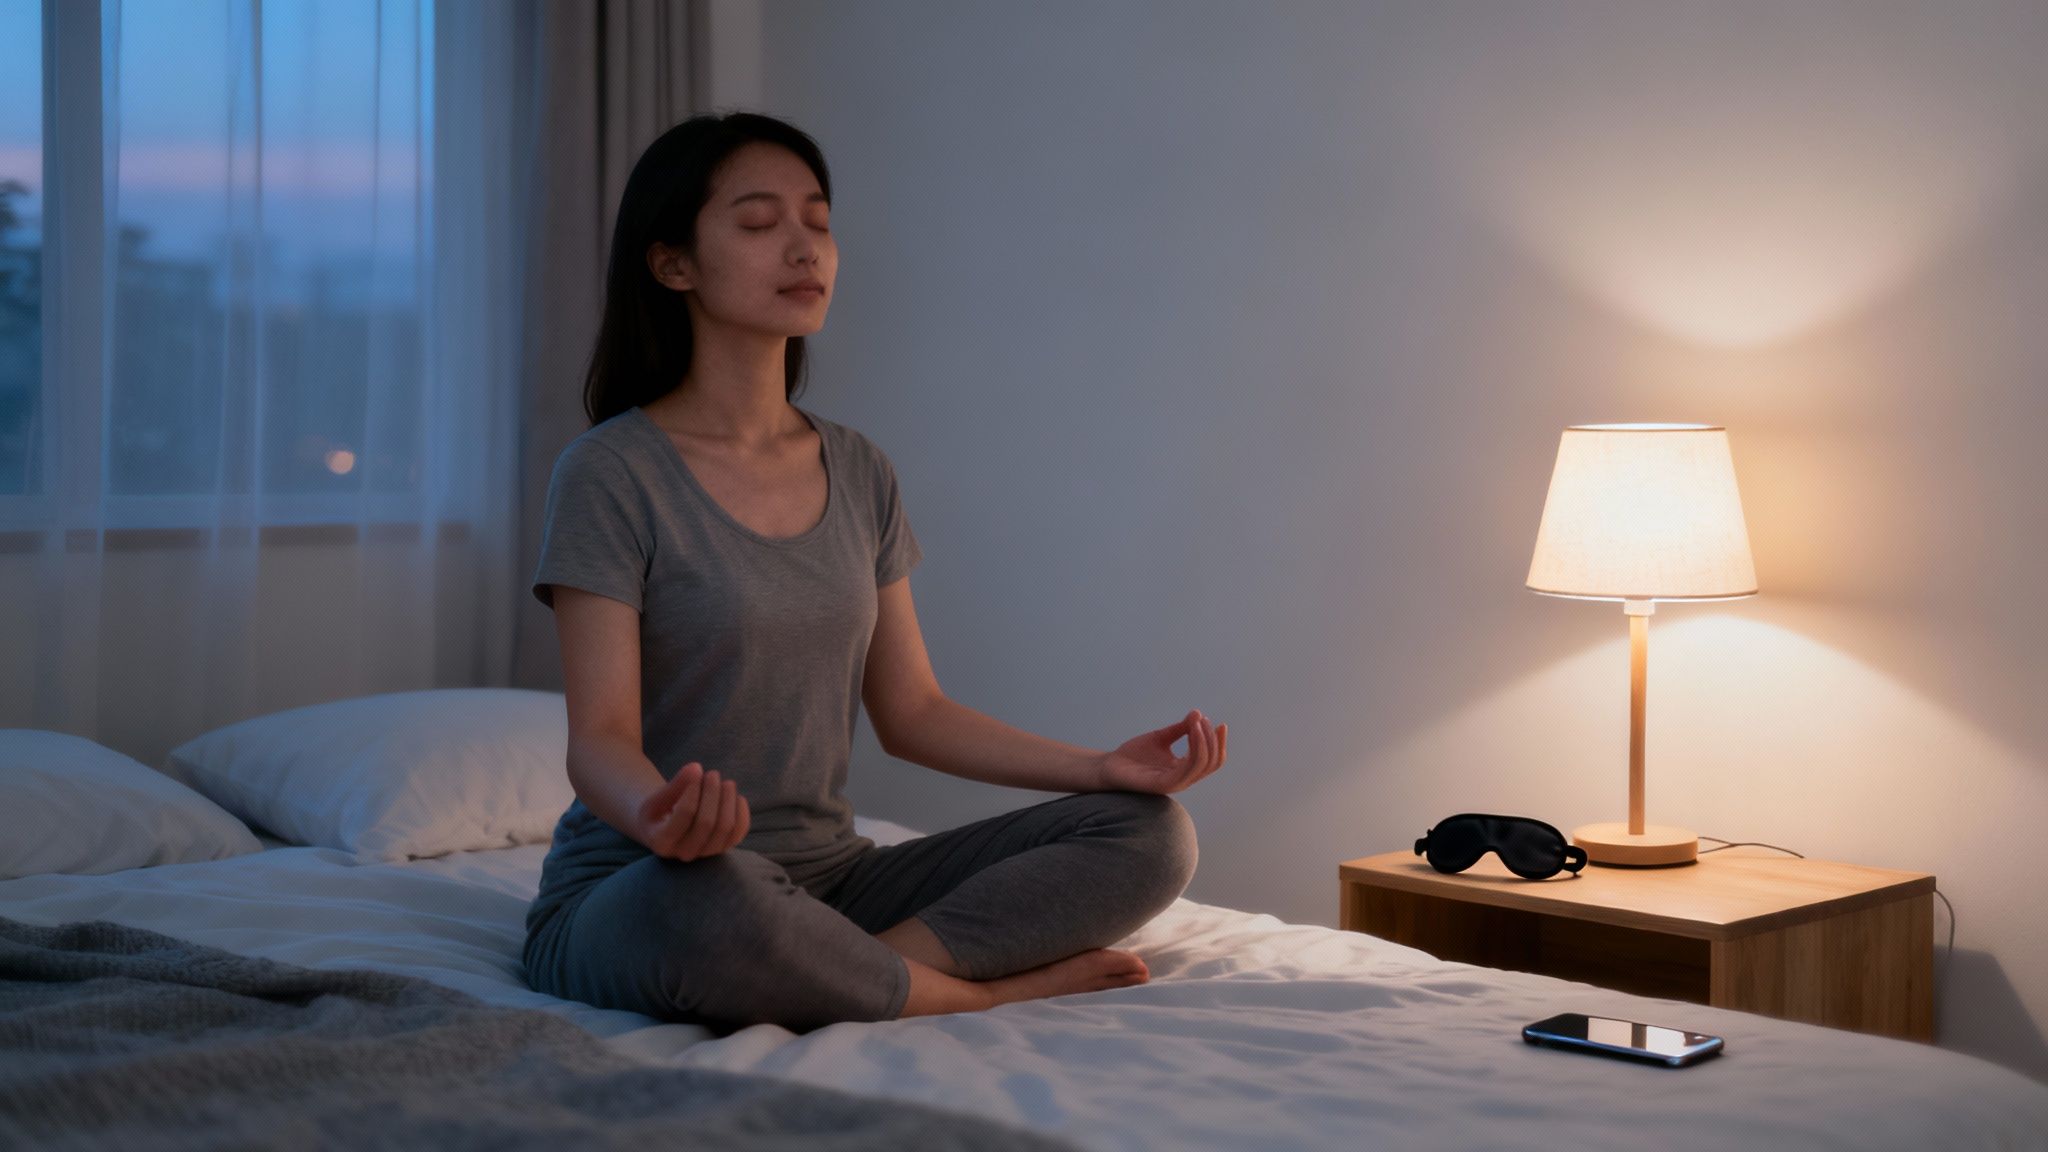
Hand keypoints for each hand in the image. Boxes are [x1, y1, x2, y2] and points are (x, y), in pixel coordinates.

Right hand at [633, 762, 749, 860]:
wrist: (664, 830)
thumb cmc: (658, 812)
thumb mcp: (655, 798)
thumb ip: (674, 785)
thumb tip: (695, 768)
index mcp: (662, 842)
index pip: (685, 813)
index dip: (694, 789)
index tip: (695, 771)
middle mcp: (684, 853)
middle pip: (707, 822)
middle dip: (712, 792)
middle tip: (712, 774)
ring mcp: (705, 853)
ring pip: (726, 828)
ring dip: (729, 800)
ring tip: (726, 783)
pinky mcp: (723, 848)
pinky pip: (739, 831)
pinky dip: (741, 812)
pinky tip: (735, 796)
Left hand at [1093, 709, 1226, 794]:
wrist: (1110, 765)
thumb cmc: (1134, 755)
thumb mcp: (1160, 738)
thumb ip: (1180, 729)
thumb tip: (1198, 713)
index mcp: (1185, 770)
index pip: (1212, 761)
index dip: (1219, 743)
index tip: (1220, 724)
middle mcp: (1183, 779)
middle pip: (1211, 762)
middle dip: (1212, 739)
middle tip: (1203, 719)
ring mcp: (1174, 783)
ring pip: (1202, 764)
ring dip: (1204, 740)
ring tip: (1198, 722)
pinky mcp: (1163, 784)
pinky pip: (1186, 768)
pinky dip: (1194, 747)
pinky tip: (1191, 730)